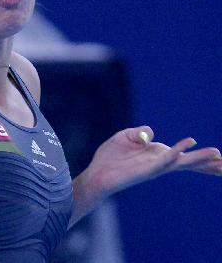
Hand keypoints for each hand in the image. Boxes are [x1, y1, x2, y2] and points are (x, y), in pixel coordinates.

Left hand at [88, 126, 221, 197]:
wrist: (96, 173)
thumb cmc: (111, 157)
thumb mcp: (126, 136)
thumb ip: (141, 132)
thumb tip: (151, 134)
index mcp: (157, 154)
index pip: (183, 156)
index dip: (200, 157)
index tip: (220, 157)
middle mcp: (159, 163)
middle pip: (188, 162)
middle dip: (208, 163)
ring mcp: (154, 168)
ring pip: (180, 163)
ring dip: (198, 158)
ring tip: (217, 155)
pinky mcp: (145, 171)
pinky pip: (162, 161)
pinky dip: (173, 154)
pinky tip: (183, 149)